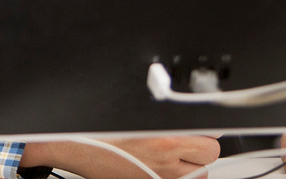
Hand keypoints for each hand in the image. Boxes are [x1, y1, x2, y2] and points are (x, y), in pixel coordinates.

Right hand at [18, 135, 220, 178]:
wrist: (74, 148)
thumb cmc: (97, 129)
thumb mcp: (132, 112)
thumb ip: (163, 115)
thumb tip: (187, 116)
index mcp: (164, 136)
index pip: (210, 132)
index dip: (206, 127)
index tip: (202, 126)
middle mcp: (167, 159)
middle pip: (210, 152)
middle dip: (201, 146)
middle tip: (185, 140)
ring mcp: (163, 177)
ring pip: (201, 173)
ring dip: (191, 165)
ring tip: (170, 156)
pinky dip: (177, 177)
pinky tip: (161, 168)